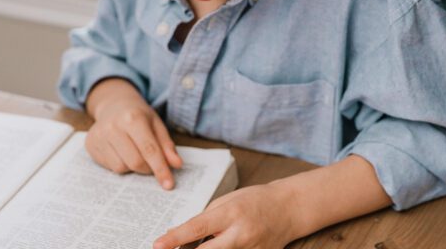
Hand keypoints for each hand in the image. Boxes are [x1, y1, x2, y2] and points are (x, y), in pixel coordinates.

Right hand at [86, 79, 182, 188]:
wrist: (113, 105)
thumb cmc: (138, 116)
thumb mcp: (156, 125)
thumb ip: (167, 146)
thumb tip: (176, 165)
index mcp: (133, 118)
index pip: (149, 150)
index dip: (160, 169)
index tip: (168, 184)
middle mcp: (113, 126)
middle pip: (135, 162)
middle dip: (147, 168)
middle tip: (152, 164)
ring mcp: (99, 136)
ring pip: (121, 168)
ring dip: (132, 167)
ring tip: (134, 152)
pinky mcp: (90, 145)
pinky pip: (110, 167)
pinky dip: (120, 165)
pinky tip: (121, 152)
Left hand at [153, 183, 297, 248]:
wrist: (288, 209)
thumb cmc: (255, 200)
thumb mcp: (227, 201)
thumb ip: (205, 219)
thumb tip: (180, 237)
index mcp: (231, 214)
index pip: (196, 228)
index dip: (174, 239)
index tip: (157, 245)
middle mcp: (241, 235)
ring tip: (205, 242)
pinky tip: (217, 245)